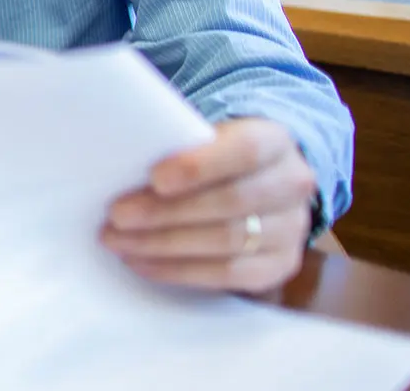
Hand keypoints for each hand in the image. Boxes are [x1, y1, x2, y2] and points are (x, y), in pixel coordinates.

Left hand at [101, 117, 316, 293]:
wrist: (261, 180)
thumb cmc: (216, 154)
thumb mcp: (206, 135)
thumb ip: (177, 144)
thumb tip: (121, 160)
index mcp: (275, 140)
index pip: (245, 151)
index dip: (199, 166)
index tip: (155, 178)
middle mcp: (292, 185)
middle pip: (229, 202)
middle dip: (166, 212)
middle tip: (117, 216)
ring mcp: (291, 229)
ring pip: (227, 242)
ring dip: (163, 245)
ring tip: (119, 240)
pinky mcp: (280, 265)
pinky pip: (228, 275)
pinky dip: (179, 271)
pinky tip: (143, 262)